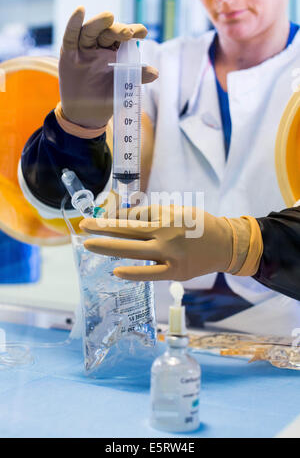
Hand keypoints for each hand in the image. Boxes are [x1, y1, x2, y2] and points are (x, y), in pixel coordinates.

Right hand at [59, 7, 158, 128]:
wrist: (86, 116)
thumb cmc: (105, 99)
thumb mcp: (122, 89)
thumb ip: (137, 77)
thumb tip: (155, 72)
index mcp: (115, 53)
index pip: (124, 38)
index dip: (133, 31)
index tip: (143, 32)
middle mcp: (100, 47)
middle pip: (108, 32)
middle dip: (118, 30)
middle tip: (128, 33)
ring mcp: (84, 49)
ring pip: (90, 31)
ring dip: (99, 23)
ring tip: (109, 17)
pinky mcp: (69, 53)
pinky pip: (71, 36)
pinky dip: (73, 23)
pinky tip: (79, 12)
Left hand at [79, 205, 234, 280]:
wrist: (225, 244)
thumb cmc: (200, 224)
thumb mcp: (178, 210)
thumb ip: (153, 214)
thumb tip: (126, 216)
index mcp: (166, 215)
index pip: (133, 215)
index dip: (112, 216)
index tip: (96, 217)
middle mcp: (165, 232)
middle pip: (127, 230)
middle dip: (102, 227)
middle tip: (83, 226)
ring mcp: (170, 253)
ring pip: (133, 250)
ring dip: (108, 246)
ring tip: (88, 244)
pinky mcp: (175, 271)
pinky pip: (150, 273)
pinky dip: (133, 272)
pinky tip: (115, 271)